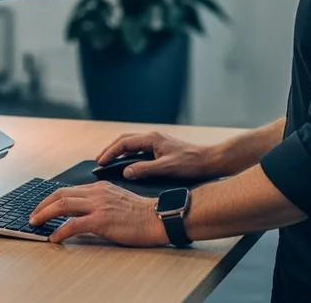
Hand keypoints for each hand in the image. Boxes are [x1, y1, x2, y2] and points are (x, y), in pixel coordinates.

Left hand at [29, 181, 168, 245]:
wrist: (158, 218)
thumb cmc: (141, 213)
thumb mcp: (116, 199)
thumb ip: (99, 201)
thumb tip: (82, 212)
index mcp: (100, 187)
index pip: (68, 190)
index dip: (51, 199)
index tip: (42, 207)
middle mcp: (96, 193)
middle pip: (60, 194)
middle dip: (42, 205)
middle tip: (33, 216)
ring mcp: (98, 205)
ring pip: (62, 205)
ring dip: (45, 215)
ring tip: (35, 224)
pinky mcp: (101, 220)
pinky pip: (73, 224)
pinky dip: (60, 231)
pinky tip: (54, 238)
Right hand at [97, 131, 221, 180]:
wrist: (210, 161)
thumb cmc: (191, 163)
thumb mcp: (166, 168)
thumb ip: (145, 169)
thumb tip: (125, 172)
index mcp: (152, 139)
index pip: (124, 143)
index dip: (110, 152)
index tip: (100, 162)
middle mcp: (153, 138)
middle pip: (125, 140)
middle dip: (110, 150)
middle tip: (99, 161)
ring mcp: (157, 142)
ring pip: (132, 144)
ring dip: (119, 152)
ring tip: (109, 162)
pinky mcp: (161, 149)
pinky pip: (139, 150)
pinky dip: (129, 155)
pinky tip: (127, 165)